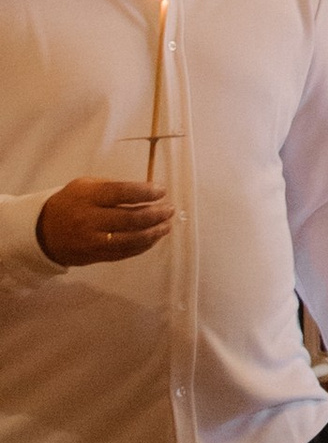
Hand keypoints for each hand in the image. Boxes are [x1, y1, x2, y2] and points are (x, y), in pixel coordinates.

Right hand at [36, 177, 175, 267]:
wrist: (43, 232)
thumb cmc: (70, 203)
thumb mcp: (85, 186)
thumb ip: (113, 187)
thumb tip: (146, 191)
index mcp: (88, 198)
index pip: (121, 193)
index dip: (145, 192)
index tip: (162, 190)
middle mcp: (90, 221)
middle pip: (130, 219)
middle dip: (155, 214)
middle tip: (170, 209)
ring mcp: (93, 241)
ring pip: (131, 240)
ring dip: (154, 233)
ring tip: (167, 225)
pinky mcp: (97, 256)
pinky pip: (126, 252)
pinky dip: (144, 245)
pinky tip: (154, 237)